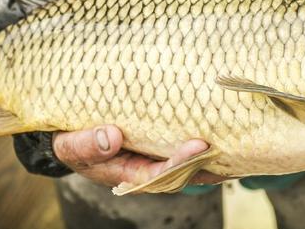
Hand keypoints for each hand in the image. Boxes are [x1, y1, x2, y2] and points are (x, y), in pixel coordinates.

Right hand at [53, 125, 224, 187]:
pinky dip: (200, 141)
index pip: (158, 174)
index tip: (199, 146)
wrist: (68, 134)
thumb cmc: (70, 140)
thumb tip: (112, 137)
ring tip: (237, 141)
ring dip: (210, 155)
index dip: (180, 163)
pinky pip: (180, 143)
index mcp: (125, 173)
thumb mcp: (70, 144)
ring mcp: (152, 156)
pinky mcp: (157, 142)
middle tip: (228, 144)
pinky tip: (223, 131)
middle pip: (181, 171)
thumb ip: (88, 144)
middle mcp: (144, 168)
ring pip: (186, 161)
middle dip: (206, 160)